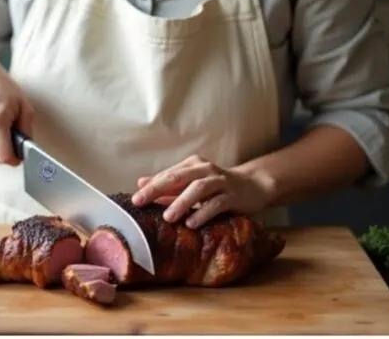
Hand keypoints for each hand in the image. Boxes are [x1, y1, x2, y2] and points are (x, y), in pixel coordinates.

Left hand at [131, 155, 276, 228]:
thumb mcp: (192, 183)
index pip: (168, 174)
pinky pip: (217, 203)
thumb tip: (140, 183)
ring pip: (198, 188)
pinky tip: (192, 223)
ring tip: (168, 217)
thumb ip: (169, 184)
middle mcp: (205, 169)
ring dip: (182, 202)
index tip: (134, 200)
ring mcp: (220, 181)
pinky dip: (203, 212)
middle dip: (158, 189)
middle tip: (141, 202)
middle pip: (179, 177)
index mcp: (193, 165)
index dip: (150, 186)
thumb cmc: (217, 187)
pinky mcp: (233, 195)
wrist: (253, 186)